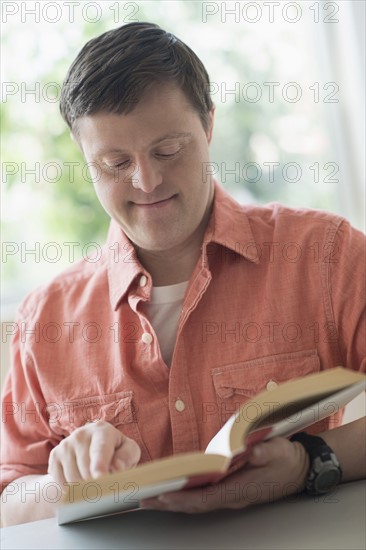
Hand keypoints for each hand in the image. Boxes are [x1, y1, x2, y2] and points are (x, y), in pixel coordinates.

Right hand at [48, 420, 140, 487]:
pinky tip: (80, 480)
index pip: (100, 449)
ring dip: (84, 488)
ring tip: (93, 480)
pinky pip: (60, 482)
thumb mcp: (129, 451)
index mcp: (102, 430)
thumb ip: (127, 457)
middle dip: (96, 485)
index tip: (100, 476)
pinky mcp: (55, 455)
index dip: (99, 464)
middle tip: (104, 485)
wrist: (93, 447)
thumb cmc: (116, 451)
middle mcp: (81, 434)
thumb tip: (117, 467)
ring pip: (72, 479)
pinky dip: (70, 489)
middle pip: (86, 471)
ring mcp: (66, 444)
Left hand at [141, 437, 308, 512]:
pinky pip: (202, 496)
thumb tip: (250, 451)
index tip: (165, 496)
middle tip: (144, 500)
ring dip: (173, 501)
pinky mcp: (229, 490)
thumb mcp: (280, 451)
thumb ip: (265, 452)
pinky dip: (184, 496)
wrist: (299, 468)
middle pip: (196, 505)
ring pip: (196, 503)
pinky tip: (172, 492)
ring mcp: (230, 495)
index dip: (185, 498)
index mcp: (241, 489)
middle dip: (169, 503)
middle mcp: (232, 496)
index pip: (207, 498)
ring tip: (150, 498)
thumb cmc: (286, 460)